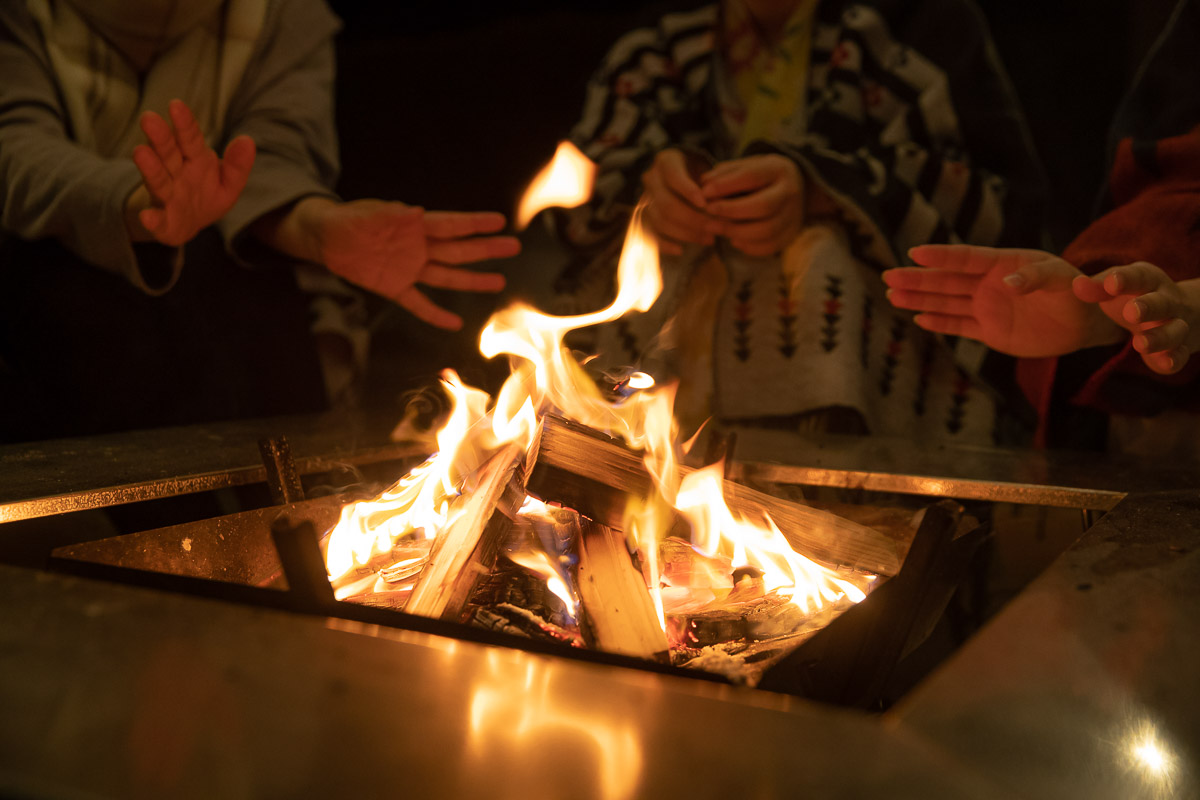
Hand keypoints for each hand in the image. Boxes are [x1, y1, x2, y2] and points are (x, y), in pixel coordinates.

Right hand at [127, 99, 254, 245]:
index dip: (184, 123)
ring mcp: (166, 196)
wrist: (188, 224)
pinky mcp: (162, 222)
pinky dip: (152, 219)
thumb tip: (248, 141)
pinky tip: (147, 216)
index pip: (190, 138)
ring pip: (158, 179)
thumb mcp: (228, 182)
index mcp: (194, 159)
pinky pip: (156, 220)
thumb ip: (238, 165)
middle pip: (168, 152)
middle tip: (149, 118)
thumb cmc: (206, 195)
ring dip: (150, 167)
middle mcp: (175, 173)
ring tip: (140, 152)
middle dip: (160, 137)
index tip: (176, 104)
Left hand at [313, 199, 518, 329]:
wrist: (326, 237)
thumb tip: (413, 211)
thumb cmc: (347, 219)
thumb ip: (386, 215)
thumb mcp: (364, 214)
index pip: (450, 225)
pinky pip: (418, 303)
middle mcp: (418, 247)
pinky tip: (454, 323)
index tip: (499, 222)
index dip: (474, 223)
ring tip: (498, 282)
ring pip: (447, 276)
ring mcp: (409, 269)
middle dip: (486, 249)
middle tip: (513, 247)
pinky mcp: (395, 287)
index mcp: (414, 225)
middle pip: (458, 250)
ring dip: (472, 280)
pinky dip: (435, 314)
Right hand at [641, 148, 713, 255]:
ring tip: (709, 239)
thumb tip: (723, 204)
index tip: (706, 204)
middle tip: (717, 228)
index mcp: (666, 161)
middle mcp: (651, 178)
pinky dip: (663, 244)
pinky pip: (648, 234)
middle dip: (693, 219)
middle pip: (666, 203)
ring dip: (685, 233)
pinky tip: (680, 250)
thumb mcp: (710, 170)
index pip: (673, 176)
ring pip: (659, 220)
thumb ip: (715, 184)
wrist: (687, 176)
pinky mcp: (643, 217)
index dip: (688, 191)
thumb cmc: (703, 174)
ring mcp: (644, 199)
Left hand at [700, 154, 803, 256]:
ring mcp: (794, 215)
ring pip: (766, 230)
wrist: (789, 189)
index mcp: (777, 169)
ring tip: (713, 227)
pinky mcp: (791, 234)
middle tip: (708, 212)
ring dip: (735, 231)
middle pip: (763, 206)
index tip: (704, 192)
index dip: (726, 185)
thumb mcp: (743, 167)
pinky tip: (732, 240)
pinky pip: (770, 247)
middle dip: (731, 211)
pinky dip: (748, 246)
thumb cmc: (758, 178)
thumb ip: (723, 174)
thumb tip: (703, 186)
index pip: (752, 176)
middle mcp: (790, 192)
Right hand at [883, 244, 1123, 356]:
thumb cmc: (1078, 293)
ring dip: (919, 300)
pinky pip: (959, 326)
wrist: (1086, 322)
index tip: (914, 253)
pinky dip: (939, 322)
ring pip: (946, 303)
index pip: (966, 259)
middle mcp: (989, 285)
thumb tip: (1008, 283)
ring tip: (892, 296)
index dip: (940, 257)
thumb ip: (1036, 278)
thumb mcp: (1063, 281)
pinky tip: (918, 318)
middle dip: (917, 280)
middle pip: (947, 281)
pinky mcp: (990, 331)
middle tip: (888, 276)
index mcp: (1004, 265)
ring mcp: (987, 308)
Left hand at [1073, 262, 1199, 373]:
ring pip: (1174, 330)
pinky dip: (1174, 359)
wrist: (1178, 313)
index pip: (1139, 277)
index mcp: (1149, 282)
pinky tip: (1165, 363)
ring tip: (1139, 344)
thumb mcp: (1117, 288)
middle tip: (1131, 313)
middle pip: (1161, 303)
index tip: (1110, 284)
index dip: (1126, 279)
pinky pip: (1181, 355)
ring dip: (1159, 338)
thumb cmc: (1135, 297)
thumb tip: (1077, 285)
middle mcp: (1167, 302)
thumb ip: (1096, 288)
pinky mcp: (1178, 348)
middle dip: (1148, 307)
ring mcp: (1176, 325)